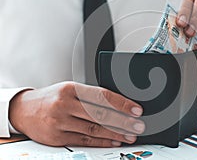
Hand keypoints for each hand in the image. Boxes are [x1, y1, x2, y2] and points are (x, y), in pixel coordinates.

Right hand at [9, 82, 144, 146]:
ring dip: (115, 134)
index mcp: (71, 89)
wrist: (25, 109)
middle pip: (100, 114)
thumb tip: (118, 104)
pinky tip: (113, 141)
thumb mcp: (70, 89)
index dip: (122, 103)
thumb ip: (91, 96)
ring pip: (94, 129)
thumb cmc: (52, 97)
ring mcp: (60, 122)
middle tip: (138, 126)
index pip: (102, 96)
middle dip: (123, 121)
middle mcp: (65, 105)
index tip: (136, 110)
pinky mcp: (57, 137)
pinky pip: (85, 140)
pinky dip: (101, 141)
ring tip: (129, 135)